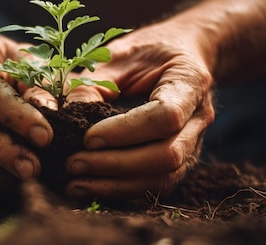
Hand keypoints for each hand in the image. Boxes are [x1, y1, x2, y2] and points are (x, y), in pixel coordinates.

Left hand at [64, 21, 215, 199]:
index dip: (125, 132)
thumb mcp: (120, 53)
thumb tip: (66, 115)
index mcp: (190, 81)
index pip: (166, 116)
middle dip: (116, 165)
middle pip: (168, 155)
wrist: (185, 53)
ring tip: (76, 184)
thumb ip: (94, 82)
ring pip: (165, 177)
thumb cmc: (149, 50)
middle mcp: (199, 118)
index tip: (88, 137)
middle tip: (73, 164)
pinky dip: (124, 189)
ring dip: (118, 185)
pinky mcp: (182, 160)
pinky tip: (92, 187)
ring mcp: (195, 143)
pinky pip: (157, 183)